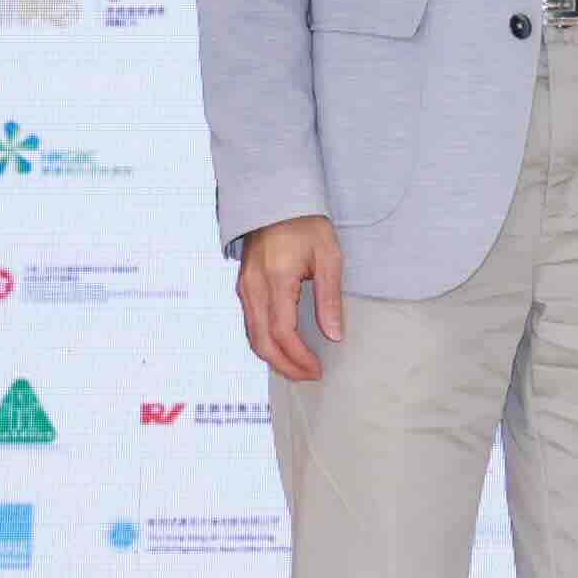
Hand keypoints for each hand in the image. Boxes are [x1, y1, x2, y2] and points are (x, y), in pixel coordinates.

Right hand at [235, 214, 345, 386]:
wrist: (276, 201)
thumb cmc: (306, 225)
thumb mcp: (328, 257)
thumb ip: (329, 297)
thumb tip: (333, 335)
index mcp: (276, 281)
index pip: (283, 333)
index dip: (299, 357)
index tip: (317, 369)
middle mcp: (253, 289)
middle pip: (262, 342)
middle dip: (285, 365)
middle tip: (309, 376)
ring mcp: (244, 289)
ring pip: (252, 336)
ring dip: (273, 357)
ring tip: (298, 368)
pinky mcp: (243, 288)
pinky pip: (250, 323)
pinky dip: (265, 342)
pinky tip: (283, 348)